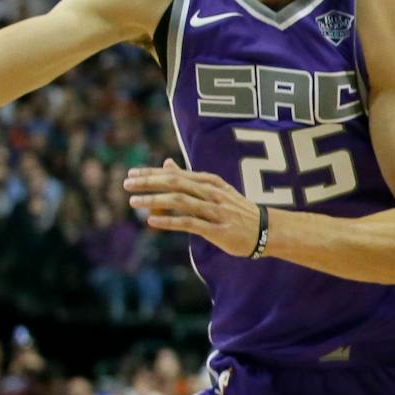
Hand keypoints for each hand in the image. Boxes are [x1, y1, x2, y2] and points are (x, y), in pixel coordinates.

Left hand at [125, 159, 259, 255]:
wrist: (269, 231)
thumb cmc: (238, 211)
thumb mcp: (215, 190)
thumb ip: (189, 179)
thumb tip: (166, 163)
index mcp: (211, 182)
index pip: (176, 174)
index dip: (152, 173)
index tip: (131, 174)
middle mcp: (212, 194)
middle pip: (176, 183)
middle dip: (150, 183)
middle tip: (126, 184)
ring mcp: (216, 211)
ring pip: (181, 201)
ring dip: (155, 200)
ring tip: (133, 202)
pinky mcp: (218, 230)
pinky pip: (190, 223)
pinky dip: (170, 221)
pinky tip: (152, 221)